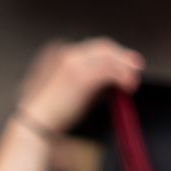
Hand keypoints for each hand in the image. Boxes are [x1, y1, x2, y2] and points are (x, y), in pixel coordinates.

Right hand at [15, 38, 142, 134]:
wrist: (34, 124)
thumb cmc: (48, 112)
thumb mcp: (64, 88)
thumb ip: (85, 78)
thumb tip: (110, 79)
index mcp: (57, 51)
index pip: (92, 47)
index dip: (112, 55)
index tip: (124, 65)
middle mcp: (65, 51)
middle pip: (103, 46)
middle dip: (123, 57)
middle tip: (136, 69)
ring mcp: (72, 61)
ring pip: (109, 55)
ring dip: (125, 67)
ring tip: (133, 81)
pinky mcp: (81, 75)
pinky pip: (110, 69)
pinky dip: (122, 76)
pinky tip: (128, 86)